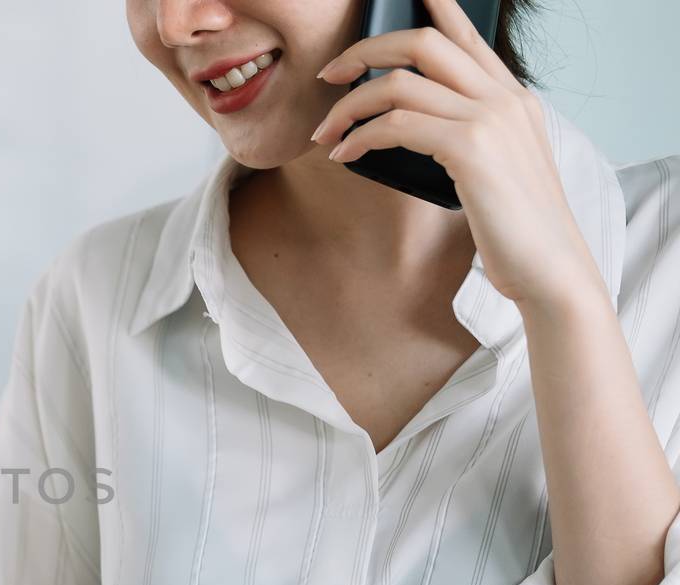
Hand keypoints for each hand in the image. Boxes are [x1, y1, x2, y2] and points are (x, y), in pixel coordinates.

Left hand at [310, 0, 604, 307]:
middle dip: (366, 51)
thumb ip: (468, 139)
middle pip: (423, 44)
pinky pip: (396, 123)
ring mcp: (490, 118)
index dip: (439, 11)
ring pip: (399, 82)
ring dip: (349, 105)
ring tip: (327, 133)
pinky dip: (360, 136)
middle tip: (331, 75)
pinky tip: (343, 155)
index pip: (468, 40)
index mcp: (514, 100)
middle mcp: (504, 99)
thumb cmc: (516, 229)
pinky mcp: (470, 147)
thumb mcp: (496, 171)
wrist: (549, 268)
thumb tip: (418, 131)